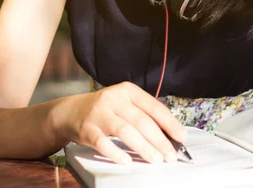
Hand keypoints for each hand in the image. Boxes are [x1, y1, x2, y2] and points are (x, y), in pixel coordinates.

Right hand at [51, 82, 185, 164]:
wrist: (71, 112)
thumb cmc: (105, 110)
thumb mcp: (124, 104)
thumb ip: (142, 115)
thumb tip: (168, 136)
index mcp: (128, 90)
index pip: (153, 106)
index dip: (169, 123)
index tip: (181, 137)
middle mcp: (114, 98)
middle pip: (141, 121)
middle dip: (159, 140)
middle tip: (171, 156)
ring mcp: (100, 113)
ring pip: (125, 131)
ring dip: (143, 147)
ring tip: (155, 160)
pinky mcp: (87, 128)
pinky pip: (103, 142)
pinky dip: (116, 153)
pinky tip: (126, 162)